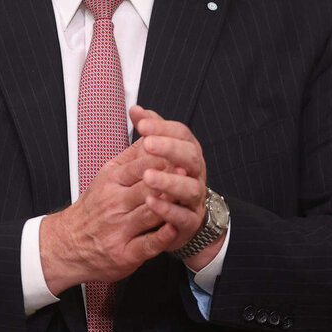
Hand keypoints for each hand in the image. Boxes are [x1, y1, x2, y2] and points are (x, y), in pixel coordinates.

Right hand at [39, 135, 180, 293]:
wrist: (68, 244)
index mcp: (111, 181)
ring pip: (148, 213)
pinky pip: (146, 244)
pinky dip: (161, 236)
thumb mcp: (106, 177)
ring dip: (167, 204)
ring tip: (185, 195)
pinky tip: (173, 228)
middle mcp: (114, 203)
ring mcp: (120, 228)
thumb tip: (151, 134)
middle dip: (166, 178)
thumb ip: (131, 158)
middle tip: (188, 168)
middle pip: (145, 187)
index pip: (139, 165)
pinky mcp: (126, 253)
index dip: (160, 157)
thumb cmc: (94, 209)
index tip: (179, 150)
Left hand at [130, 106, 221, 269]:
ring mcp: (195, 198)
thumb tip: (135, 109)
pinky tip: (151, 201)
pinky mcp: (190, 222)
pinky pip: (183, 216)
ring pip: (189, 188)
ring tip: (148, 176)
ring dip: (169, 181)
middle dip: (170, 149)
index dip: (163, 127)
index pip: (182, 134)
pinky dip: (168, 210)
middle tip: (148, 142)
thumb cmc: (165, 177)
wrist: (177, 217)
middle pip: (191, 157)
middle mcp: (196, 174)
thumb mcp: (156, 152)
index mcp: (188, 153)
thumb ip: (149, 131)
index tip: (142, 124)